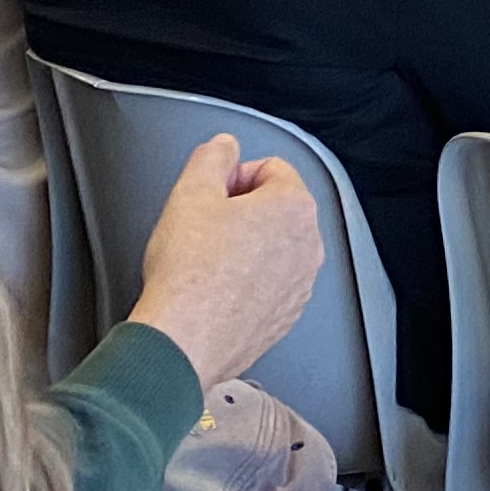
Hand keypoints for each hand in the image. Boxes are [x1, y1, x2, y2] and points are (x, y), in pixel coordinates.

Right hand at [125, 133, 321, 388]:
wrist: (180, 344)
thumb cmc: (187, 275)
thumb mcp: (190, 192)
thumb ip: (212, 156)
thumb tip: (224, 146)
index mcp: (295, 208)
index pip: (270, 168)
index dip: (232, 177)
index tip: (210, 196)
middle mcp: (309, 246)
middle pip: (274, 208)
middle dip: (240, 212)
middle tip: (203, 228)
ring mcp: (300, 286)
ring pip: (272, 248)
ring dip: (243, 248)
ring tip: (205, 263)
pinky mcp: (284, 318)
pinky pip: (268, 286)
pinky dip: (245, 283)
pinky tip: (214, 291)